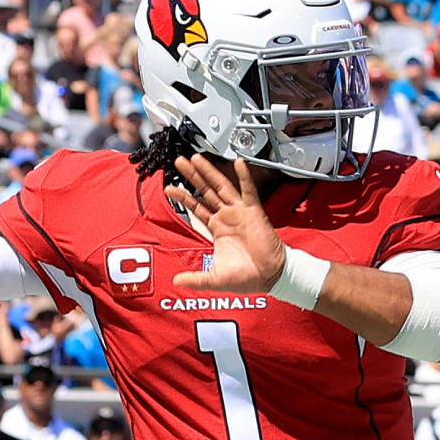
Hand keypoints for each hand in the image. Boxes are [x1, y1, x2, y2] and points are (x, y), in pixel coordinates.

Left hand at [165, 156, 285, 293]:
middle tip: (180, 161)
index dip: (183, 197)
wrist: (270, 277)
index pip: (197, 207)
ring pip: (221, 186)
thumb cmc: (247, 276)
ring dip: (210, 172)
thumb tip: (176, 281)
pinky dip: (244, 177)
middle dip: (193, 176)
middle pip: (206, 191)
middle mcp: (227, 216)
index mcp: (218, 228)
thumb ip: (195, 279)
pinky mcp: (254, 212)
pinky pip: (248, 191)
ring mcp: (240, 212)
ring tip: (197, 158)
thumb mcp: (215, 278)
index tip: (169, 188)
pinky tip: (238, 163)